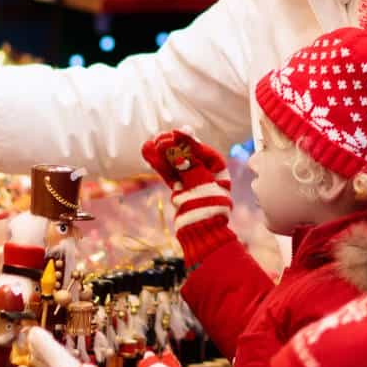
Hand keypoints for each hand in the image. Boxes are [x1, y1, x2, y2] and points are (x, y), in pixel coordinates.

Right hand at [140, 130, 233, 260]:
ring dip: (162, 154)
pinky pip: (169, 174)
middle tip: (161, 138)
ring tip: (149, 143)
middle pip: (187, 156)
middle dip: (173, 146)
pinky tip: (148, 153)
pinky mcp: (180, 191)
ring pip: (175, 164)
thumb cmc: (207, 207)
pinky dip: (159, 165)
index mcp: (218, 172)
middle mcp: (206, 176)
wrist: (200, 234)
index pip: (203, 151)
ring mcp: (192, 184)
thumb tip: (177, 141)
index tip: (178, 132)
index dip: (189, 141)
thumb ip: (187, 161)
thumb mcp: (199, 181)